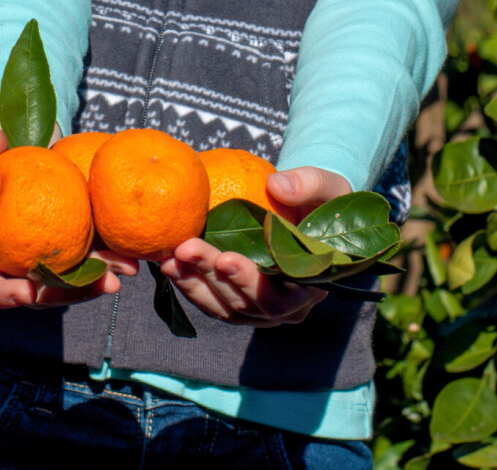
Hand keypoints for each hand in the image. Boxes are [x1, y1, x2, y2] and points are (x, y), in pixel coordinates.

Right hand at [0, 100, 138, 308]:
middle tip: (100, 282)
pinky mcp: (70, 258)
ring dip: (101, 281)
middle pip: (41, 296)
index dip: (4, 295)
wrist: (17, 165)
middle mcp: (15, 273)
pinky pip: (90, 266)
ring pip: (72, 286)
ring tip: (127, 268)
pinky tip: (133, 256)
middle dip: (72, 293)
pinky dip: (110, 262)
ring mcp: (45, 269)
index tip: (28, 291)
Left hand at [159, 166, 350, 326]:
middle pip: (245, 303)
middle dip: (213, 276)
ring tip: (170, 257)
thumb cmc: (323, 204)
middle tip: (187, 249)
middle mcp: (286, 309)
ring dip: (194, 282)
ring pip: (222, 307)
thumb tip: (277, 185)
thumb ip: (310, 184)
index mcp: (312, 288)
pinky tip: (167, 263)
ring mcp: (257, 311)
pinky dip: (188, 283)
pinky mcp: (235, 304)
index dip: (251, 281)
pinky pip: (209, 300)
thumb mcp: (329, 187)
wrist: (308, 217)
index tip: (226, 258)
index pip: (281, 296)